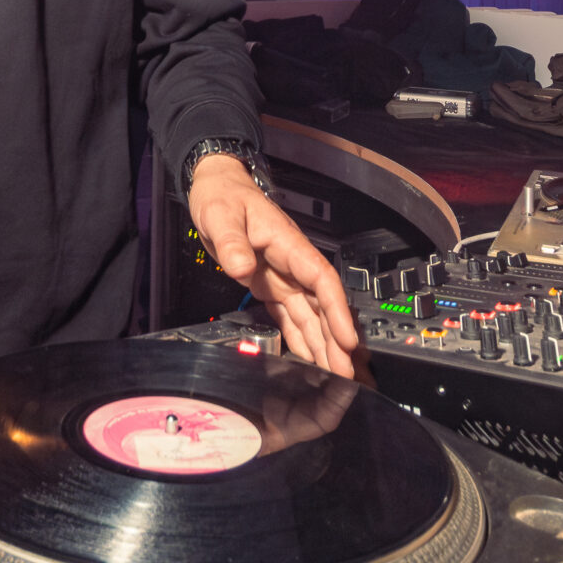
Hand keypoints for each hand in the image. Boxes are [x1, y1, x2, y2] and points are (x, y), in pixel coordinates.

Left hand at [187, 160, 359, 377]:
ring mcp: (284, 276)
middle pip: (322, 305)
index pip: (321, 279)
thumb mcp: (221, 215)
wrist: (215, 187)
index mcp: (288, 245)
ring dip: (323, 344)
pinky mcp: (271, 285)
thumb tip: (241, 267)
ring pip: (311, 314)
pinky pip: (291, 315)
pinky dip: (301, 337)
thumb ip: (231, 241)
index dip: (337, 311)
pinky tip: (309, 358)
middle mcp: (292, 264)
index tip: (347, 338)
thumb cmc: (223, 195)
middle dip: (336, 339)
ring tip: (336, 375)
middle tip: (346, 374)